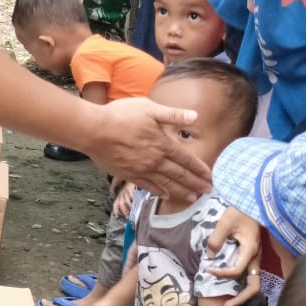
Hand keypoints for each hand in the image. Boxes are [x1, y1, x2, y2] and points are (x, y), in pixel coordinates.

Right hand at [85, 97, 210, 200]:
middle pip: (180, 175)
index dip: (200, 168)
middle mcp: (155, 160)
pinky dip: (159, 192)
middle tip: (209, 191)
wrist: (94, 130)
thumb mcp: (149, 108)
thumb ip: (173, 115)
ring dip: (182, 191)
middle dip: (196, 183)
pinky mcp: (129, 175)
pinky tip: (166, 195)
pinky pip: (148, 186)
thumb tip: (195, 116)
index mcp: (162, 143)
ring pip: (167, 184)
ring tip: (193, 197)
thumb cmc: (121, 115)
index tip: (211, 176)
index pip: (186, 159)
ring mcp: (142, 170)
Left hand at [112, 182, 135, 217]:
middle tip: (127, 217)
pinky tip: (135, 202)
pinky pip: (131, 195)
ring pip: (125, 202)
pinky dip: (132, 199)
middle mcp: (121, 194)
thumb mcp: (124, 191)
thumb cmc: (127, 184)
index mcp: (119, 195)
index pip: (115, 204)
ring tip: (132, 211)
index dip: (115, 210)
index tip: (117, 216)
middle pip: (120, 205)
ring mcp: (125, 191)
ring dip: (129, 208)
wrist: (129, 175)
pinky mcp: (129, 188)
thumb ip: (123, 198)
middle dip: (123, 212)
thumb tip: (123, 205)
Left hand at [206, 207, 262, 305]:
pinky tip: (229, 286)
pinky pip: (249, 276)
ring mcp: (256, 258)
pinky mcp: (252, 257)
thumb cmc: (239, 211)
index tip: (208, 270)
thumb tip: (209, 256)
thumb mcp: (225, 222)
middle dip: (241, 299)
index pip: (237, 270)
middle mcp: (256, 257)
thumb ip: (216, 239)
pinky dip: (241, 284)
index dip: (222, 274)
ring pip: (254, 283)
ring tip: (228, 303)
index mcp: (250, 250)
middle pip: (254, 286)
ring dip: (242, 294)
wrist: (253, 203)